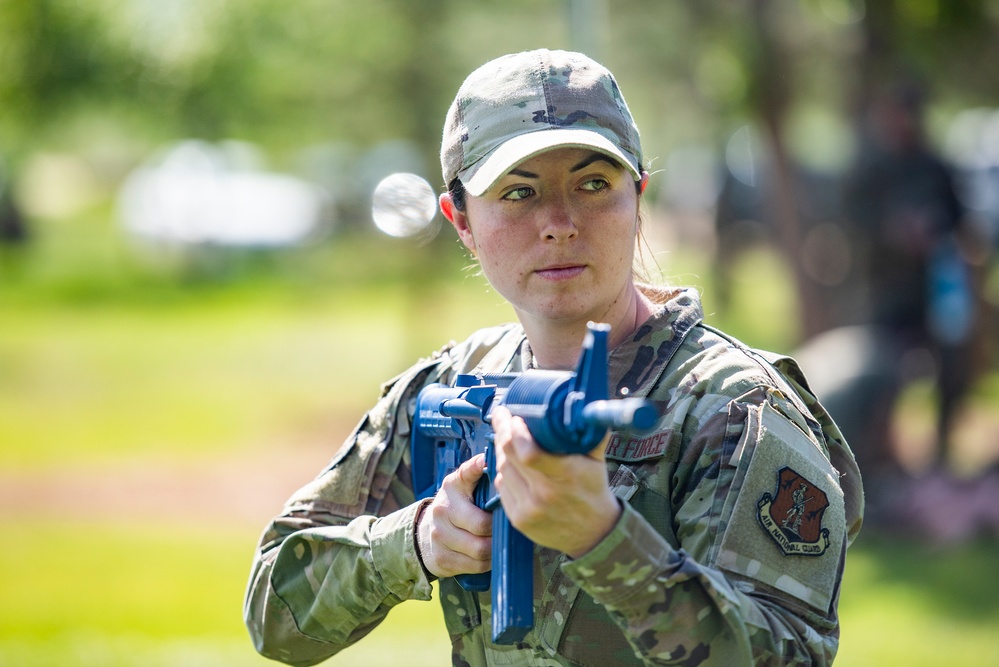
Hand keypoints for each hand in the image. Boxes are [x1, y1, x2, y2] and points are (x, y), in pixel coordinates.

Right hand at [416, 454, 492, 578]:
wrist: (425, 533)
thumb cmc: (454, 506)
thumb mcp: (460, 483)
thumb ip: (474, 471)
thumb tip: (487, 458)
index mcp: (451, 487)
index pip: (470, 482)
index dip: (484, 481)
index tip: (497, 487)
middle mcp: (442, 511)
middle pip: (482, 526)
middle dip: (499, 528)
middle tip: (508, 527)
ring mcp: (440, 537)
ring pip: (481, 550)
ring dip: (496, 548)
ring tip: (501, 541)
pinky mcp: (442, 560)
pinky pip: (475, 566)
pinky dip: (488, 562)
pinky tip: (491, 554)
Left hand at [491, 407, 620, 557]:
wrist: (595, 534)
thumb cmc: (594, 491)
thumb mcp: (597, 461)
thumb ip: (590, 434)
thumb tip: (585, 406)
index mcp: (563, 476)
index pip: (526, 450)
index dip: (513, 430)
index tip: (513, 415)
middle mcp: (543, 494)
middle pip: (508, 456)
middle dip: (502, 431)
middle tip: (502, 417)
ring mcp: (528, 509)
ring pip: (502, 470)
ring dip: (502, 452)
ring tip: (507, 439)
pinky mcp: (519, 519)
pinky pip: (501, 488)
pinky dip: (504, 473)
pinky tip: (511, 465)